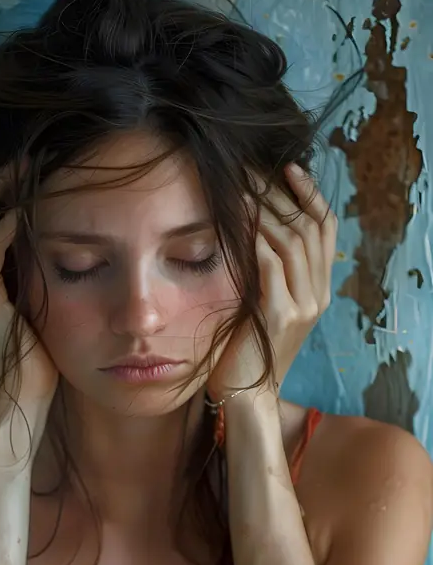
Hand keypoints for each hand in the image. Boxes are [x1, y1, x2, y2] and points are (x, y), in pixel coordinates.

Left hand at [207, 163, 336, 401]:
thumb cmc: (245, 350)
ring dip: (267, 210)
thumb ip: (267, 273)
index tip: (288, 167)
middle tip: (254, 170)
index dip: (310, 194)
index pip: (324, 229)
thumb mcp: (262, 304)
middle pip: (310, 227)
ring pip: (294, 241)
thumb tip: (251, 227)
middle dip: (282, 193)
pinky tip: (239, 221)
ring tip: (243, 189)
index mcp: (317, 290)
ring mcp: (302, 307)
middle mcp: (317, 295)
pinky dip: (256, 239)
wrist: (246, 396)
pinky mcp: (279, 317)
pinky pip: (272, 266)